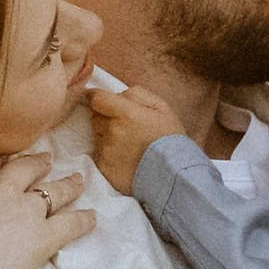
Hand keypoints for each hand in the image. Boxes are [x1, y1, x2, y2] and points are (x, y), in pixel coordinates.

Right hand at [0, 150, 94, 268]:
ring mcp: (25, 210)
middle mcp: (1, 187)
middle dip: (38, 163)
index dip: (2, 161)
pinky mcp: (43, 237)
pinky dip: (84, 220)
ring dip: (69, 183)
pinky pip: (71, 223)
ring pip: (54, 189)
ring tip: (78, 180)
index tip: (6, 163)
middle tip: (46, 161)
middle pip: (27, 166)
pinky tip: (92, 218)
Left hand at [86, 76, 184, 194]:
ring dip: (106, 136)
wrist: (172, 175)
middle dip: (105, 118)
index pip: (97, 99)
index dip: (97, 97)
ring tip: (127, 144)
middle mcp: (113, 131)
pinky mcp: (103, 167)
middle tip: (124, 126)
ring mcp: (106, 151)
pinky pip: (98, 154)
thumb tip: (116, 93)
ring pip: (96, 136)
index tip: (98, 99)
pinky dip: (107, 154)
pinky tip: (124, 158)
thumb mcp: (161, 107)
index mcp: (126, 113)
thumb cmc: (169, 139)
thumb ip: (136, 94)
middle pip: (95, 117)